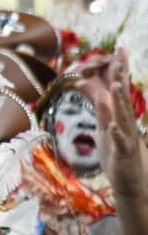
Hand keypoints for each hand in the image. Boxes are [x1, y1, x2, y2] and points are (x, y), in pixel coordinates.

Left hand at [94, 51, 147, 198]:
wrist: (132, 184)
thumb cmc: (118, 156)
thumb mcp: (105, 130)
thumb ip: (103, 111)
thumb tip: (101, 91)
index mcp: (121, 117)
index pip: (120, 90)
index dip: (119, 71)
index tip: (119, 50)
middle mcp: (126, 124)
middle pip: (123, 98)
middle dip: (120, 78)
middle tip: (120, 58)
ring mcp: (126, 138)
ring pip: (122, 118)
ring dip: (118, 102)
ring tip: (114, 85)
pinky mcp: (123, 154)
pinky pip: (119, 143)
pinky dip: (115, 134)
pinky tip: (111, 126)